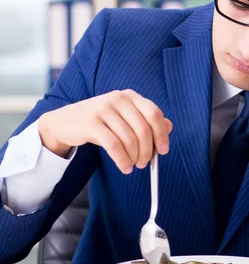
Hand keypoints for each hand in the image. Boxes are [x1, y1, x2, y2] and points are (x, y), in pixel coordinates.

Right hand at [37, 90, 172, 173]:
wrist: (65, 121)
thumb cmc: (99, 121)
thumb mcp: (123, 117)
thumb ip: (145, 120)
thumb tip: (169, 126)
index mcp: (129, 96)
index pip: (154, 113)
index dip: (162, 134)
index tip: (163, 150)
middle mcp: (118, 99)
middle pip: (143, 128)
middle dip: (147, 150)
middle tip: (145, 163)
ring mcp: (104, 109)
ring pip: (129, 139)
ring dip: (134, 157)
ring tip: (132, 165)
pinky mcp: (91, 123)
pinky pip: (114, 145)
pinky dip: (122, 160)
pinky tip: (124, 167)